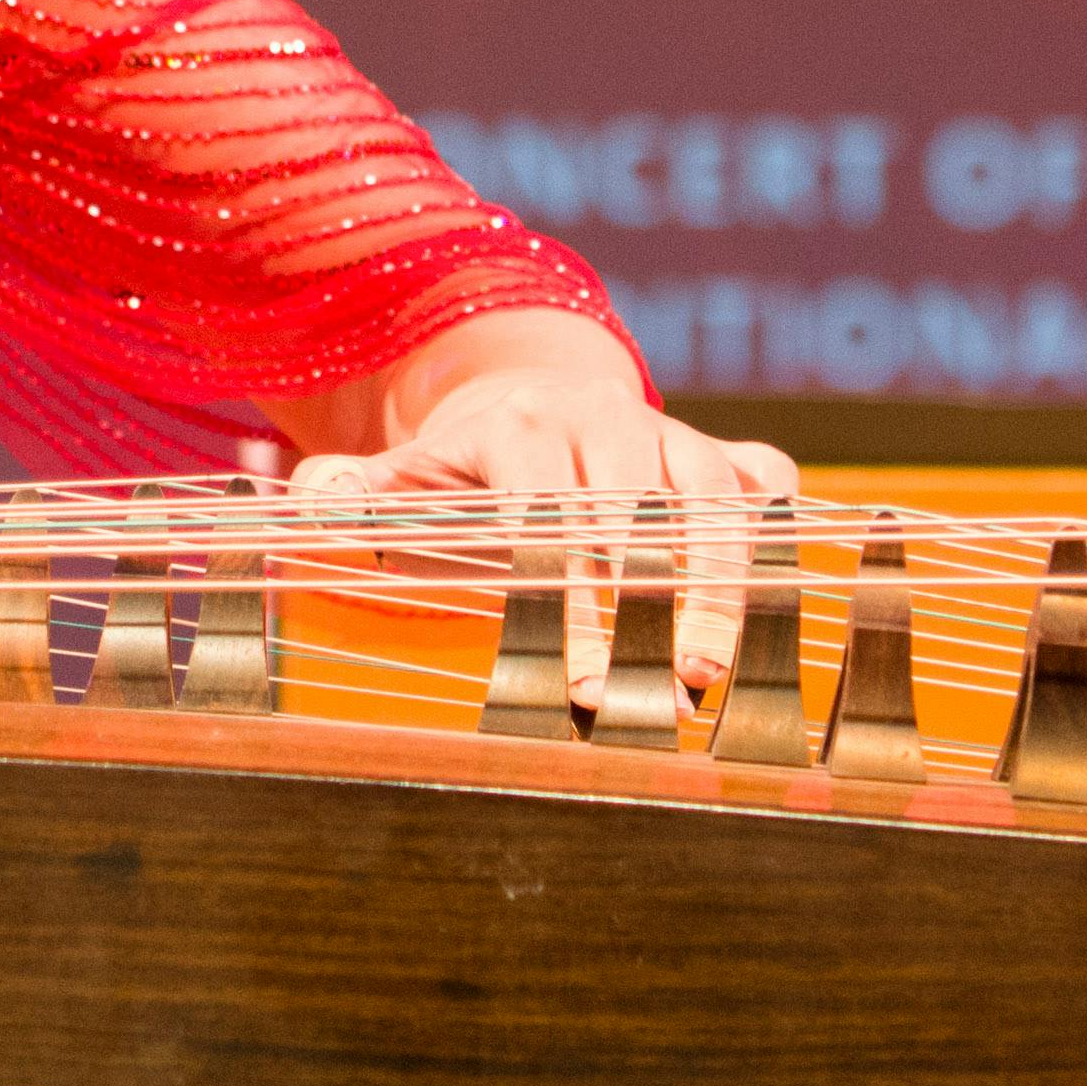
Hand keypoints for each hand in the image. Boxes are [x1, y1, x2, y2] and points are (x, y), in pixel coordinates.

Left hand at [308, 317, 806, 710]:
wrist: (525, 394)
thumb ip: (352, 499)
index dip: (566, 597)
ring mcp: (669, 431)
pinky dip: (777, 532)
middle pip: (641, 510)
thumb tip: (309, 509)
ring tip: (716, 673)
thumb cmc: (458, 473)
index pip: (545, 513)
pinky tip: (775, 603)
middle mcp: (603, 419)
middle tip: (668, 691)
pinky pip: (763, 481)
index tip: (579, 681)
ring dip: (723, 588)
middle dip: (656, 604)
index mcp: (519, 425)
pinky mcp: (720, 451)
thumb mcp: (399, 479)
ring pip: (714, 502)